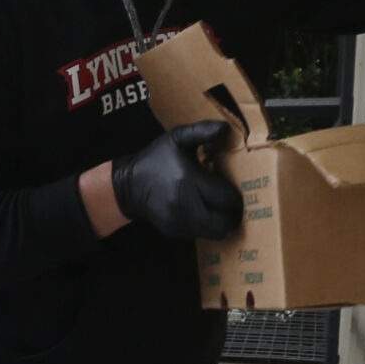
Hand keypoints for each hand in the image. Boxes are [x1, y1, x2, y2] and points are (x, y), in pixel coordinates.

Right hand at [110, 119, 241, 240]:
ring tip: (220, 208)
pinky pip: (201, 234)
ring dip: (222, 223)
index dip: (237, 198)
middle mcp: (185, 205)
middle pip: (224, 222)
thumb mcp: (177, 138)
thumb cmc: (155, 159)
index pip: (226, 199)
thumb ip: (202, 130)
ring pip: (215, 233)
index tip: (236, 189)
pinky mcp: (175, 231)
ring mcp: (179, 222)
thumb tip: (226, 128)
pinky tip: (203, 211)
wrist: (128, 185)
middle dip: (233, 214)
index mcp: (189, 180)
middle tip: (233, 203)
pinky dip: (207, 226)